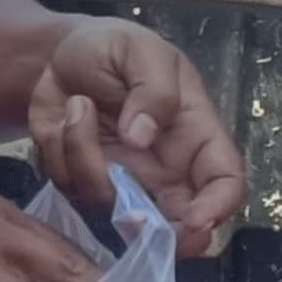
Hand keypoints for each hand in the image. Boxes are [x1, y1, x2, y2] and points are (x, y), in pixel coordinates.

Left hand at [27, 19, 244, 258]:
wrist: (60, 53)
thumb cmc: (114, 48)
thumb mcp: (141, 51)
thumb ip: (153, 91)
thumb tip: (143, 136)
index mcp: (194, 134)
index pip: (225, 181)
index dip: (218, 207)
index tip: (194, 220)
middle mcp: (162, 167)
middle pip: (176, 222)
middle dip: (156, 232)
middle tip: (130, 217)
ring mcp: (120, 178)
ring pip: (107, 204)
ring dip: (84, 158)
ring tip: (78, 105)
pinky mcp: (79, 178)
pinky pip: (67, 187)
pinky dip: (57, 152)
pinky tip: (62, 117)